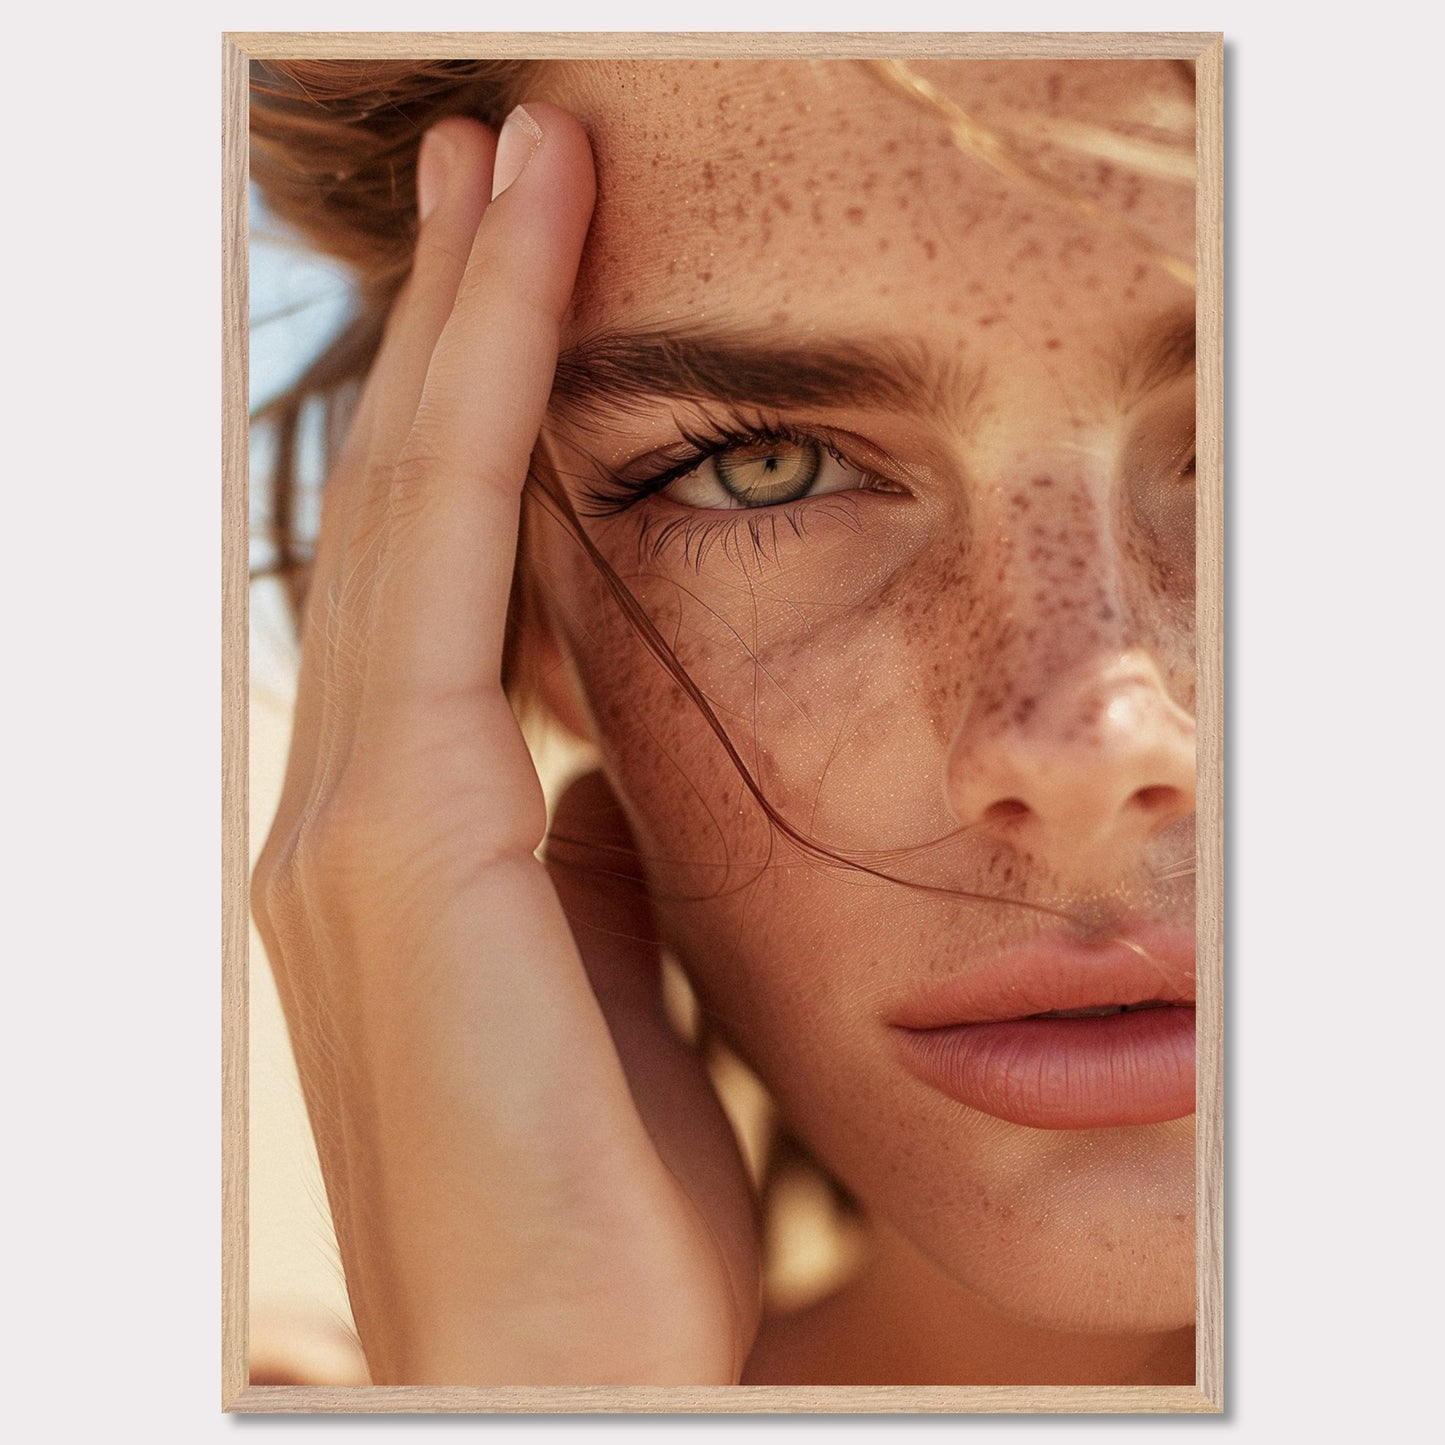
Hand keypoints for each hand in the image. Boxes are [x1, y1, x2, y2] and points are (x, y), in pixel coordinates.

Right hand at [250, 106, 760, 1385]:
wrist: (571, 1360)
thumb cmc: (606, 1191)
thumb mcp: (610, 981)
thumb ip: (587, 859)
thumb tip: (601, 765)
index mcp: (404, 840)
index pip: (444, 570)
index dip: (482, 407)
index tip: (536, 260)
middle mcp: (340, 804)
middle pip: (408, 506)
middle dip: (461, 321)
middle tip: (512, 152)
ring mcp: (343, 817)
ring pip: (412, 506)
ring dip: (467, 328)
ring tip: (520, 165)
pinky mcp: (390, 843)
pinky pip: (444, 571)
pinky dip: (481, 417)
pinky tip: (525, 287)